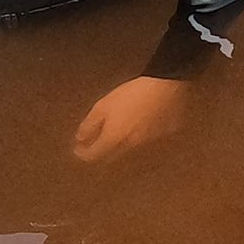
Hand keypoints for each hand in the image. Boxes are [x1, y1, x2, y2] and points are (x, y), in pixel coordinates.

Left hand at [73, 75, 191, 162]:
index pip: (94, 155)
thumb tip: (80, 137)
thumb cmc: (131, 94)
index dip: (83, 154)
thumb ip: (90, 124)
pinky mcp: (164, 137)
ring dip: (121, 145)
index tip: (78, 149)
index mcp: (114, 138)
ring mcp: (149, 143)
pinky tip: (141, 124)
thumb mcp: (103, 105)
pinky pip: (149, 141)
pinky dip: (141, 137)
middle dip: (101, 152)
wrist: (164, 87)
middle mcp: (131, 146)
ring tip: (119, 131)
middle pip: (112, 157)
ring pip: (130, 150)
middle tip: (95, 144)